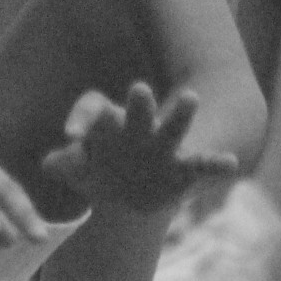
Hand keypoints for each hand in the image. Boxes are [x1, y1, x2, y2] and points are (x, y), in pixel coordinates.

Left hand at [41, 82, 238, 211]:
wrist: (132, 191)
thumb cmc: (100, 171)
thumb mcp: (80, 170)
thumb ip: (66, 165)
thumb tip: (50, 164)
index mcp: (106, 126)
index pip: (94, 110)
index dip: (83, 118)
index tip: (70, 134)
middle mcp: (137, 129)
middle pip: (137, 111)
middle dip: (138, 103)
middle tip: (138, 89)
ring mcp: (163, 147)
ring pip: (174, 127)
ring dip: (182, 114)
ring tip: (191, 97)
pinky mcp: (183, 169)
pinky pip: (202, 164)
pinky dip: (216, 163)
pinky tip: (230, 163)